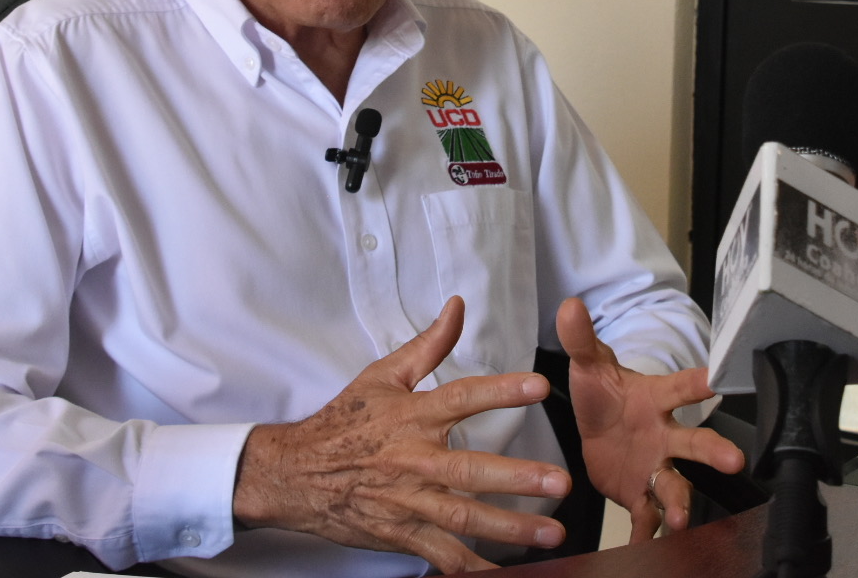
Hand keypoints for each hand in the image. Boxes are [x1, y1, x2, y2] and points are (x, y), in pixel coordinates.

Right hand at [233, 296, 570, 572]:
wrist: (296, 473)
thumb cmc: (343, 421)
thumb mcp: (382, 375)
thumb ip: (428, 345)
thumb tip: (459, 307)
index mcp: (414, 416)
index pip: (464, 398)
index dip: (501, 390)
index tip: (539, 386)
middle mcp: (416, 460)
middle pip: (472, 471)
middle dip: (518, 479)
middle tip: (561, 482)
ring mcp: (410, 502)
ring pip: (466, 519)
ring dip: (511, 528)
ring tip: (552, 532)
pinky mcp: (403, 534)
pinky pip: (444, 555)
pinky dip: (473, 568)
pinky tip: (506, 574)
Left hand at [556, 297, 745, 542]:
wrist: (598, 429)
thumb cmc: (604, 393)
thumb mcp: (590, 364)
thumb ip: (582, 338)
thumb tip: (569, 306)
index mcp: (655, 399)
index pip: (683, 386)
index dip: (702, 382)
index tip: (720, 378)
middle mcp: (664, 435)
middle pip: (694, 443)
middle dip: (713, 451)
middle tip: (733, 460)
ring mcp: (655, 466)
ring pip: (675, 484)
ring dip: (680, 501)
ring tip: (681, 519)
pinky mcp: (639, 493)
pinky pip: (646, 514)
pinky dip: (646, 531)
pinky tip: (644, 545)